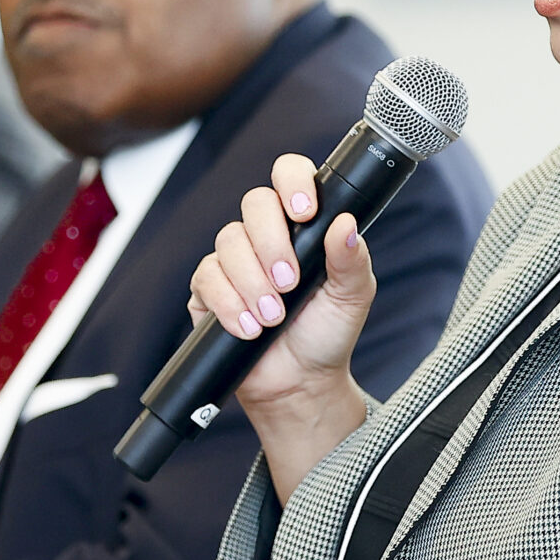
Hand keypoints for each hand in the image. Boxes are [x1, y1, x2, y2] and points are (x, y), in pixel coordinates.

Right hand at [188, 154, 375, 499]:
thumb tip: (345, 224)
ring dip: (253, 282)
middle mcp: (266, 235)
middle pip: (255, 204)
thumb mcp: (352, 297)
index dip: (293, 182)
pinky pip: (207, 278)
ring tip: (273, 317)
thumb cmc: (327, 334)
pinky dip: (230, 304)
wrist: (299, 382)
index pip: (290, 176)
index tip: (304, 213)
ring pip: (229, 242)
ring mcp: (235, 259)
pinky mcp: (209, 288)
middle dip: (272, 243)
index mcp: (304, 225)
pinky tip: (249, 327)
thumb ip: (351, 259)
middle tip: (290, 283)